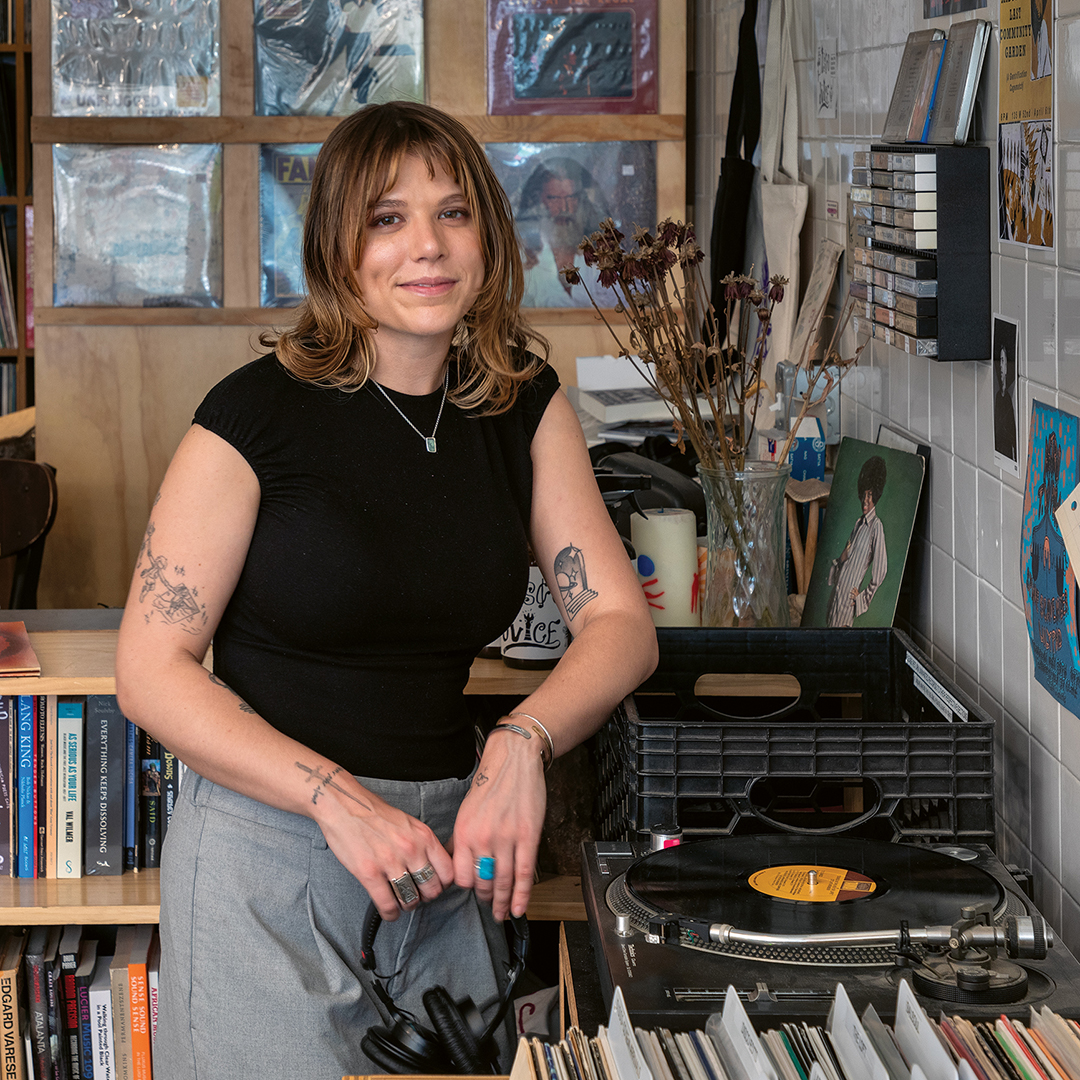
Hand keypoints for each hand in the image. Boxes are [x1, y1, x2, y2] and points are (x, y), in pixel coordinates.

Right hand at [309, 766, 454, 920]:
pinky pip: (387, 904)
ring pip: (411, 899)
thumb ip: (423, 843)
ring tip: (403, 902)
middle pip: (432, 889)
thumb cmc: (375, 813)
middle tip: (419, 895)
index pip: (447, 871)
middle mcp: (411, 849)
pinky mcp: (369, 873)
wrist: (344, 806)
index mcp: (423, 836)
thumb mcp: (409, 823)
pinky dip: (390, 913)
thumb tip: (434, 864)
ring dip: (408, 905)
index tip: (436, 886)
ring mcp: (390, 862)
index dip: (443, 884)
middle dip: (426, 897)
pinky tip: (389, 911)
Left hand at [451, 728, 546, 920]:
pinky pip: (524, 873)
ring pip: (503, 882)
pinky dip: (521, 895)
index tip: (473, 892)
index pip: (461, 876)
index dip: (468, 889)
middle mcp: (483, 838)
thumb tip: (453, 862)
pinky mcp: (528, 836)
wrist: (514, 760)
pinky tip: (518, 908)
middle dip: (486, 898)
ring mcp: (506, 838)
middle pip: (482, 882)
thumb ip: (460, 839)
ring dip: (502, 902)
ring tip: (502, 912)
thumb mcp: (466, 811)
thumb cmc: (491, 783)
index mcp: (464, 832)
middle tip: (489, 905)